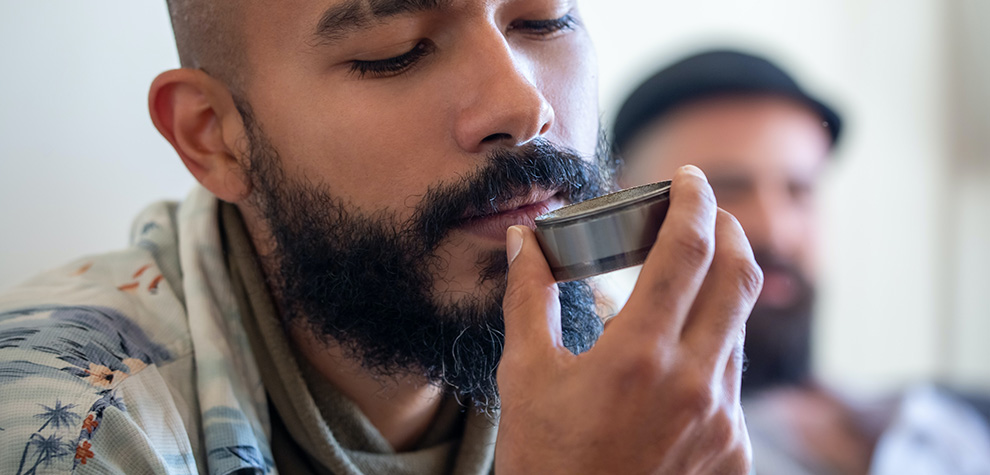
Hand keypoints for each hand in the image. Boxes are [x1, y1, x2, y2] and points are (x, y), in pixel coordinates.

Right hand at [495, 165, 760, 474]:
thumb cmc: (547, 462)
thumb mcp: (526, 376)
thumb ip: (528, 298)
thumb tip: (521, 242)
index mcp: (638, 356)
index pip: (687, 251)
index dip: (694, 202)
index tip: (689, 179)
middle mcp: (694, 382)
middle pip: (739, 276)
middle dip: (728, 230)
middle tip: (705, 211)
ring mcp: (722, 419)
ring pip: (739, 327)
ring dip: (720, 291)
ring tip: (684, 281)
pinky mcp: (735, 448)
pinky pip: (733, 378)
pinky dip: (712, 348)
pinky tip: (677, 356)